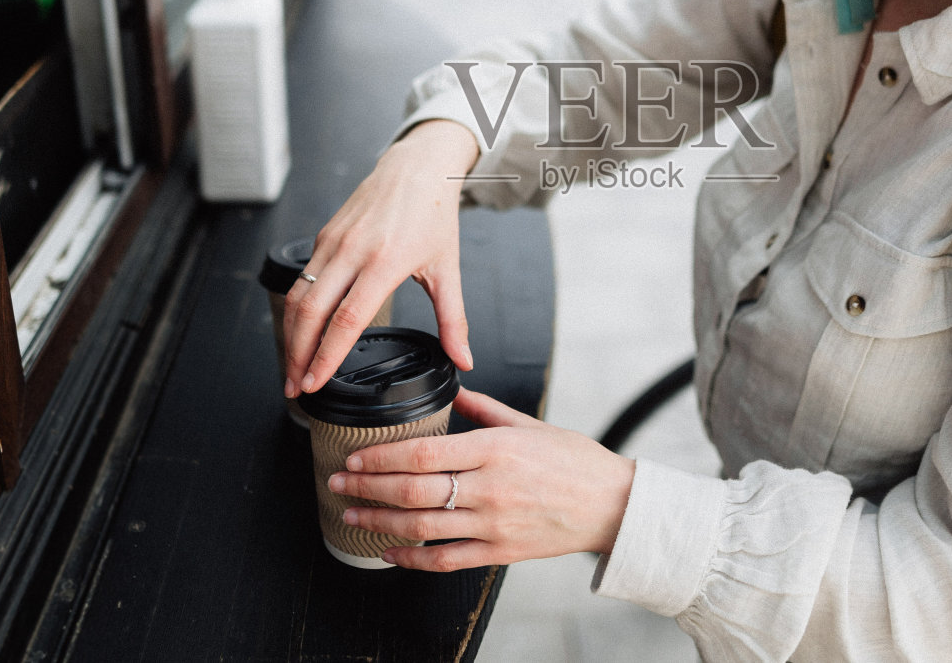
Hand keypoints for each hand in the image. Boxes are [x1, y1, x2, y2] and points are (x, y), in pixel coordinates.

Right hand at [285, 120, 479, 394]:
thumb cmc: (433, 214)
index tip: (313, 384)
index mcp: (384, 262)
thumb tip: (464, 359)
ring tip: (292, 368)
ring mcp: (332, 242)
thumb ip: (454, 320)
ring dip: (290, 336)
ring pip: (298, 297)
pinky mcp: (323, 236)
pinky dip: (295, 310)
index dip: (326, 357)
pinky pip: (301, 278)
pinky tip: (300, 332)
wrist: (418, 166)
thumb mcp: (447, 269)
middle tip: (294, 389)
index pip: (346, 321)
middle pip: (310, 313)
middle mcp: (352, 251)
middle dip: (297, 356)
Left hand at [329, 388, 635, 570]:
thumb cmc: (575, 462)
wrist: (612, 505)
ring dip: (378, 521)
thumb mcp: (530, 425)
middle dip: (366, 486)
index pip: (423, 452)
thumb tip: (454, 393)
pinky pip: (444, 559)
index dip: (380, 456)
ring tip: (351, 513)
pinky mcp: (499, 552)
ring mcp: (493, 523)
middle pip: (412, 489)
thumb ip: (485, 410)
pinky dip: (410, 558)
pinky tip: (389, 550)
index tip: (355, 455)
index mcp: (496, 449)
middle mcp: (490, 487)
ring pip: (420, 526)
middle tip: (339, 481)